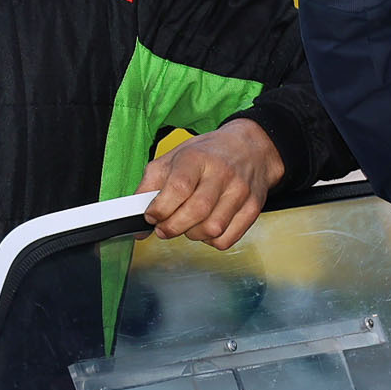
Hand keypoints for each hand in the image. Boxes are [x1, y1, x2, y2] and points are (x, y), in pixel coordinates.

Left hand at [136, 119, 283, 249]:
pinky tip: (206, 226)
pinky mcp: (252, 208)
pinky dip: (210, 240)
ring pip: (212, 230)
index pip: (179, 188)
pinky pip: (226, 239)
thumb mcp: (173, 158)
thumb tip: (137, 221)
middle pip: (196, 212)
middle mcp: (222, 173)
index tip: (151, 216)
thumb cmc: (208, 155)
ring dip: (192, 234)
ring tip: (187, 224)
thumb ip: (149, 186)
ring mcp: (240, 191)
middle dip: (172, 227)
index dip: (160, 208)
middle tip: (164, 228)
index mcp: (198, 158)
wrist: (250, 148)